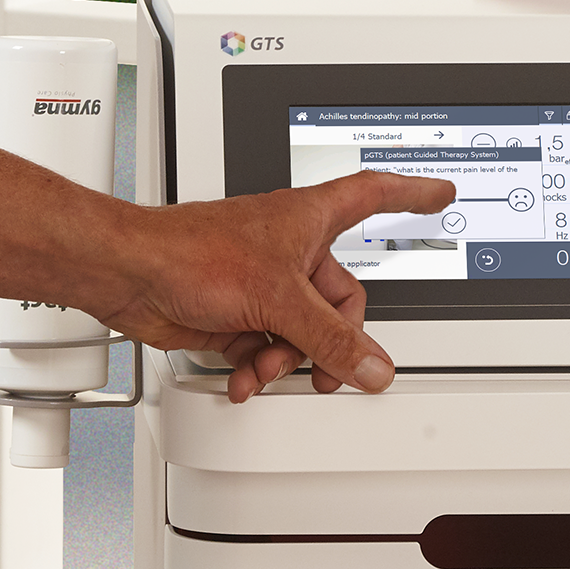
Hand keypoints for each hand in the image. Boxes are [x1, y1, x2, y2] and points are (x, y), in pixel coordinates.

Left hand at [92, 173, 458, 401]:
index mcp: (307, 220)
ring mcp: (262, 282)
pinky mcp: (236, 312)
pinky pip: (268, 347)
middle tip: (327, 366)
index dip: (410, 192)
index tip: (438, 191)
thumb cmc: (189, 252)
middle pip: (341, 296)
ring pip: (303, 330)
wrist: (130, 275)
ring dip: (287, 360)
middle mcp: (287, 248)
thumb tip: (372, 366)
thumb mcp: (277, 298)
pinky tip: (244, 377)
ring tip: (266, 368)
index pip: (372, 195)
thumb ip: (330, 338)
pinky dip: (259, 367)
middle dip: (331, 339)